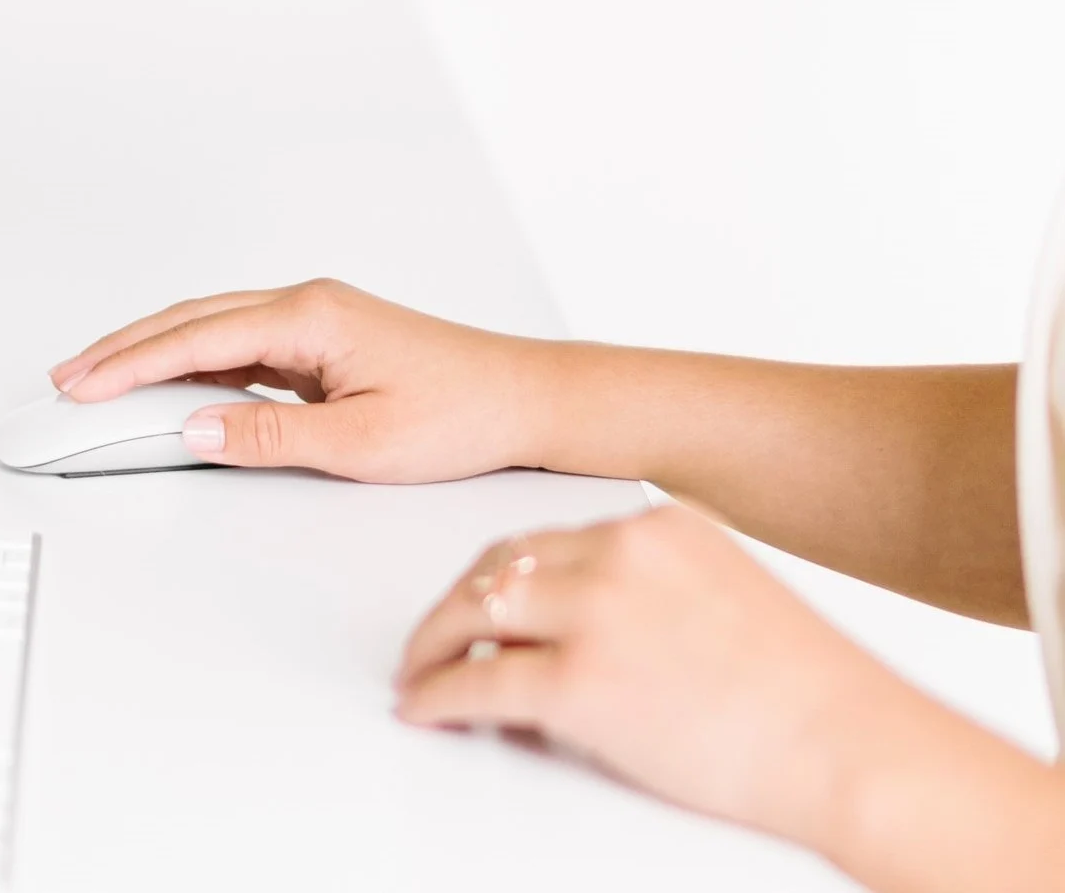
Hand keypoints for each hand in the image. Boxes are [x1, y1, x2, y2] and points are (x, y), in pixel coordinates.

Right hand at [48, 280, 562, 482]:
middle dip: (121, 349)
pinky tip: (167, 385)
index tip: (80, 387)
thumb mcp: (361, 444)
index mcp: (310, 316)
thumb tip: (193, 429)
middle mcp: (305, 304)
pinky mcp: (321, 340)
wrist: (527, 399)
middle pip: (189, 321)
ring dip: (151, 352)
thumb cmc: (463, 414)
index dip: (128, 364)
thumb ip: (269, 435)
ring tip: (98, 379)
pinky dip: (190, 361)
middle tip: (66, 380)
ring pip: (209, 328)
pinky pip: (237, 344)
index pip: (194, 339)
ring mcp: (312, 319)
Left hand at [394, 503, 933, 850]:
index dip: (506, 580)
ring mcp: (596, 614)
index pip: (548, 541)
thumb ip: (652, 596)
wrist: (856, 750)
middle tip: (434, 638)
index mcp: (659, 527)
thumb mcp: (728, 601)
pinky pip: (477, 684)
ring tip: (421, 671)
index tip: (483, 602)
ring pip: (474, 613)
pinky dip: (438, 696)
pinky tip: (426, 707)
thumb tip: (577, 631)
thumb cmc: (813, 697)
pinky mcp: (578, 682)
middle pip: (500, 567)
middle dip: (458, 605)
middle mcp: (621, 554)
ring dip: (435, 644)